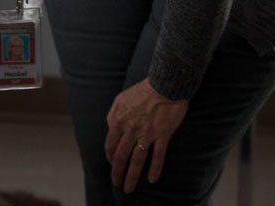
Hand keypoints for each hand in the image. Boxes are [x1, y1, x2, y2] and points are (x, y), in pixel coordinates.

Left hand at [104, 77, 187, 192]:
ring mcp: (147, 133)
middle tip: (117, 184)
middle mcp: (130, 129)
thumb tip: (110, 129)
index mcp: (118, 120)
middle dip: (117, 173)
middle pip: (121, 156)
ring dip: (132, 176)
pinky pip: (158, 156)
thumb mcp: (119, 100)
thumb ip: (113, 115)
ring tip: (129, 188)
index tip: (112, 166)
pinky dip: (154, 169)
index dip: (110, 158)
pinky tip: (152, 180)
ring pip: (137, 160)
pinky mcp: (163, 134)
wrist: (164, 85)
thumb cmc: (142, 91)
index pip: (110, 145)